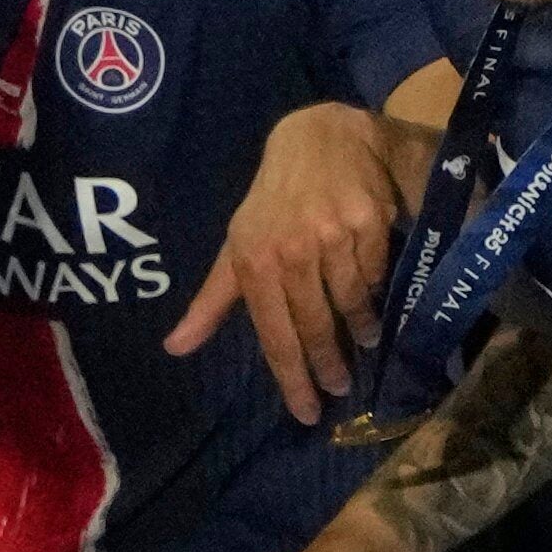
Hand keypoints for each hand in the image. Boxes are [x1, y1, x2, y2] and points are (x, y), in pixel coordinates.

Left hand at [172, 101, 406, 423]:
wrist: (318, 139)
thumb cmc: (271, 203)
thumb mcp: (235, 247)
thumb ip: (211, 302)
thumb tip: (175, 348)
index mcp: (253, 260)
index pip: (273, 332)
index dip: (291, 377)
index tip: (308, 412)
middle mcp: (291, 249)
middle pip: (314, 324)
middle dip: (328, 364)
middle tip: (341, 387)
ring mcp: (332, 234)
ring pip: (351, 301)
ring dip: (359, 328)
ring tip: (364, 342)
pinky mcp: (369, 221)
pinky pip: (376, 272)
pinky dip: (376, 288)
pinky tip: (374, 294)